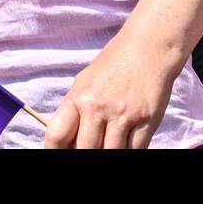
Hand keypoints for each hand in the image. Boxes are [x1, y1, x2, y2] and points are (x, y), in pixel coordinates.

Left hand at [45, 31, 176, 148]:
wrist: (148, 48)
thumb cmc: (113, 66)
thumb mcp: (85, 84)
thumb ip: (75, 113)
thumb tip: (66, 143)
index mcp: (78, 98)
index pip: (56, 135)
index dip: (54, 152)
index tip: (59, 155)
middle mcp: (97, 107)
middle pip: (84, 150)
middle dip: (84, 154)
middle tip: (90, 147)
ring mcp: (123, 115)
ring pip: (111, 154)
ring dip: (109, 153)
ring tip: (108, 144)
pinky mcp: (146, 121)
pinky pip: (135, 151)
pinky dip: (129, 151)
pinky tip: (125, 143)